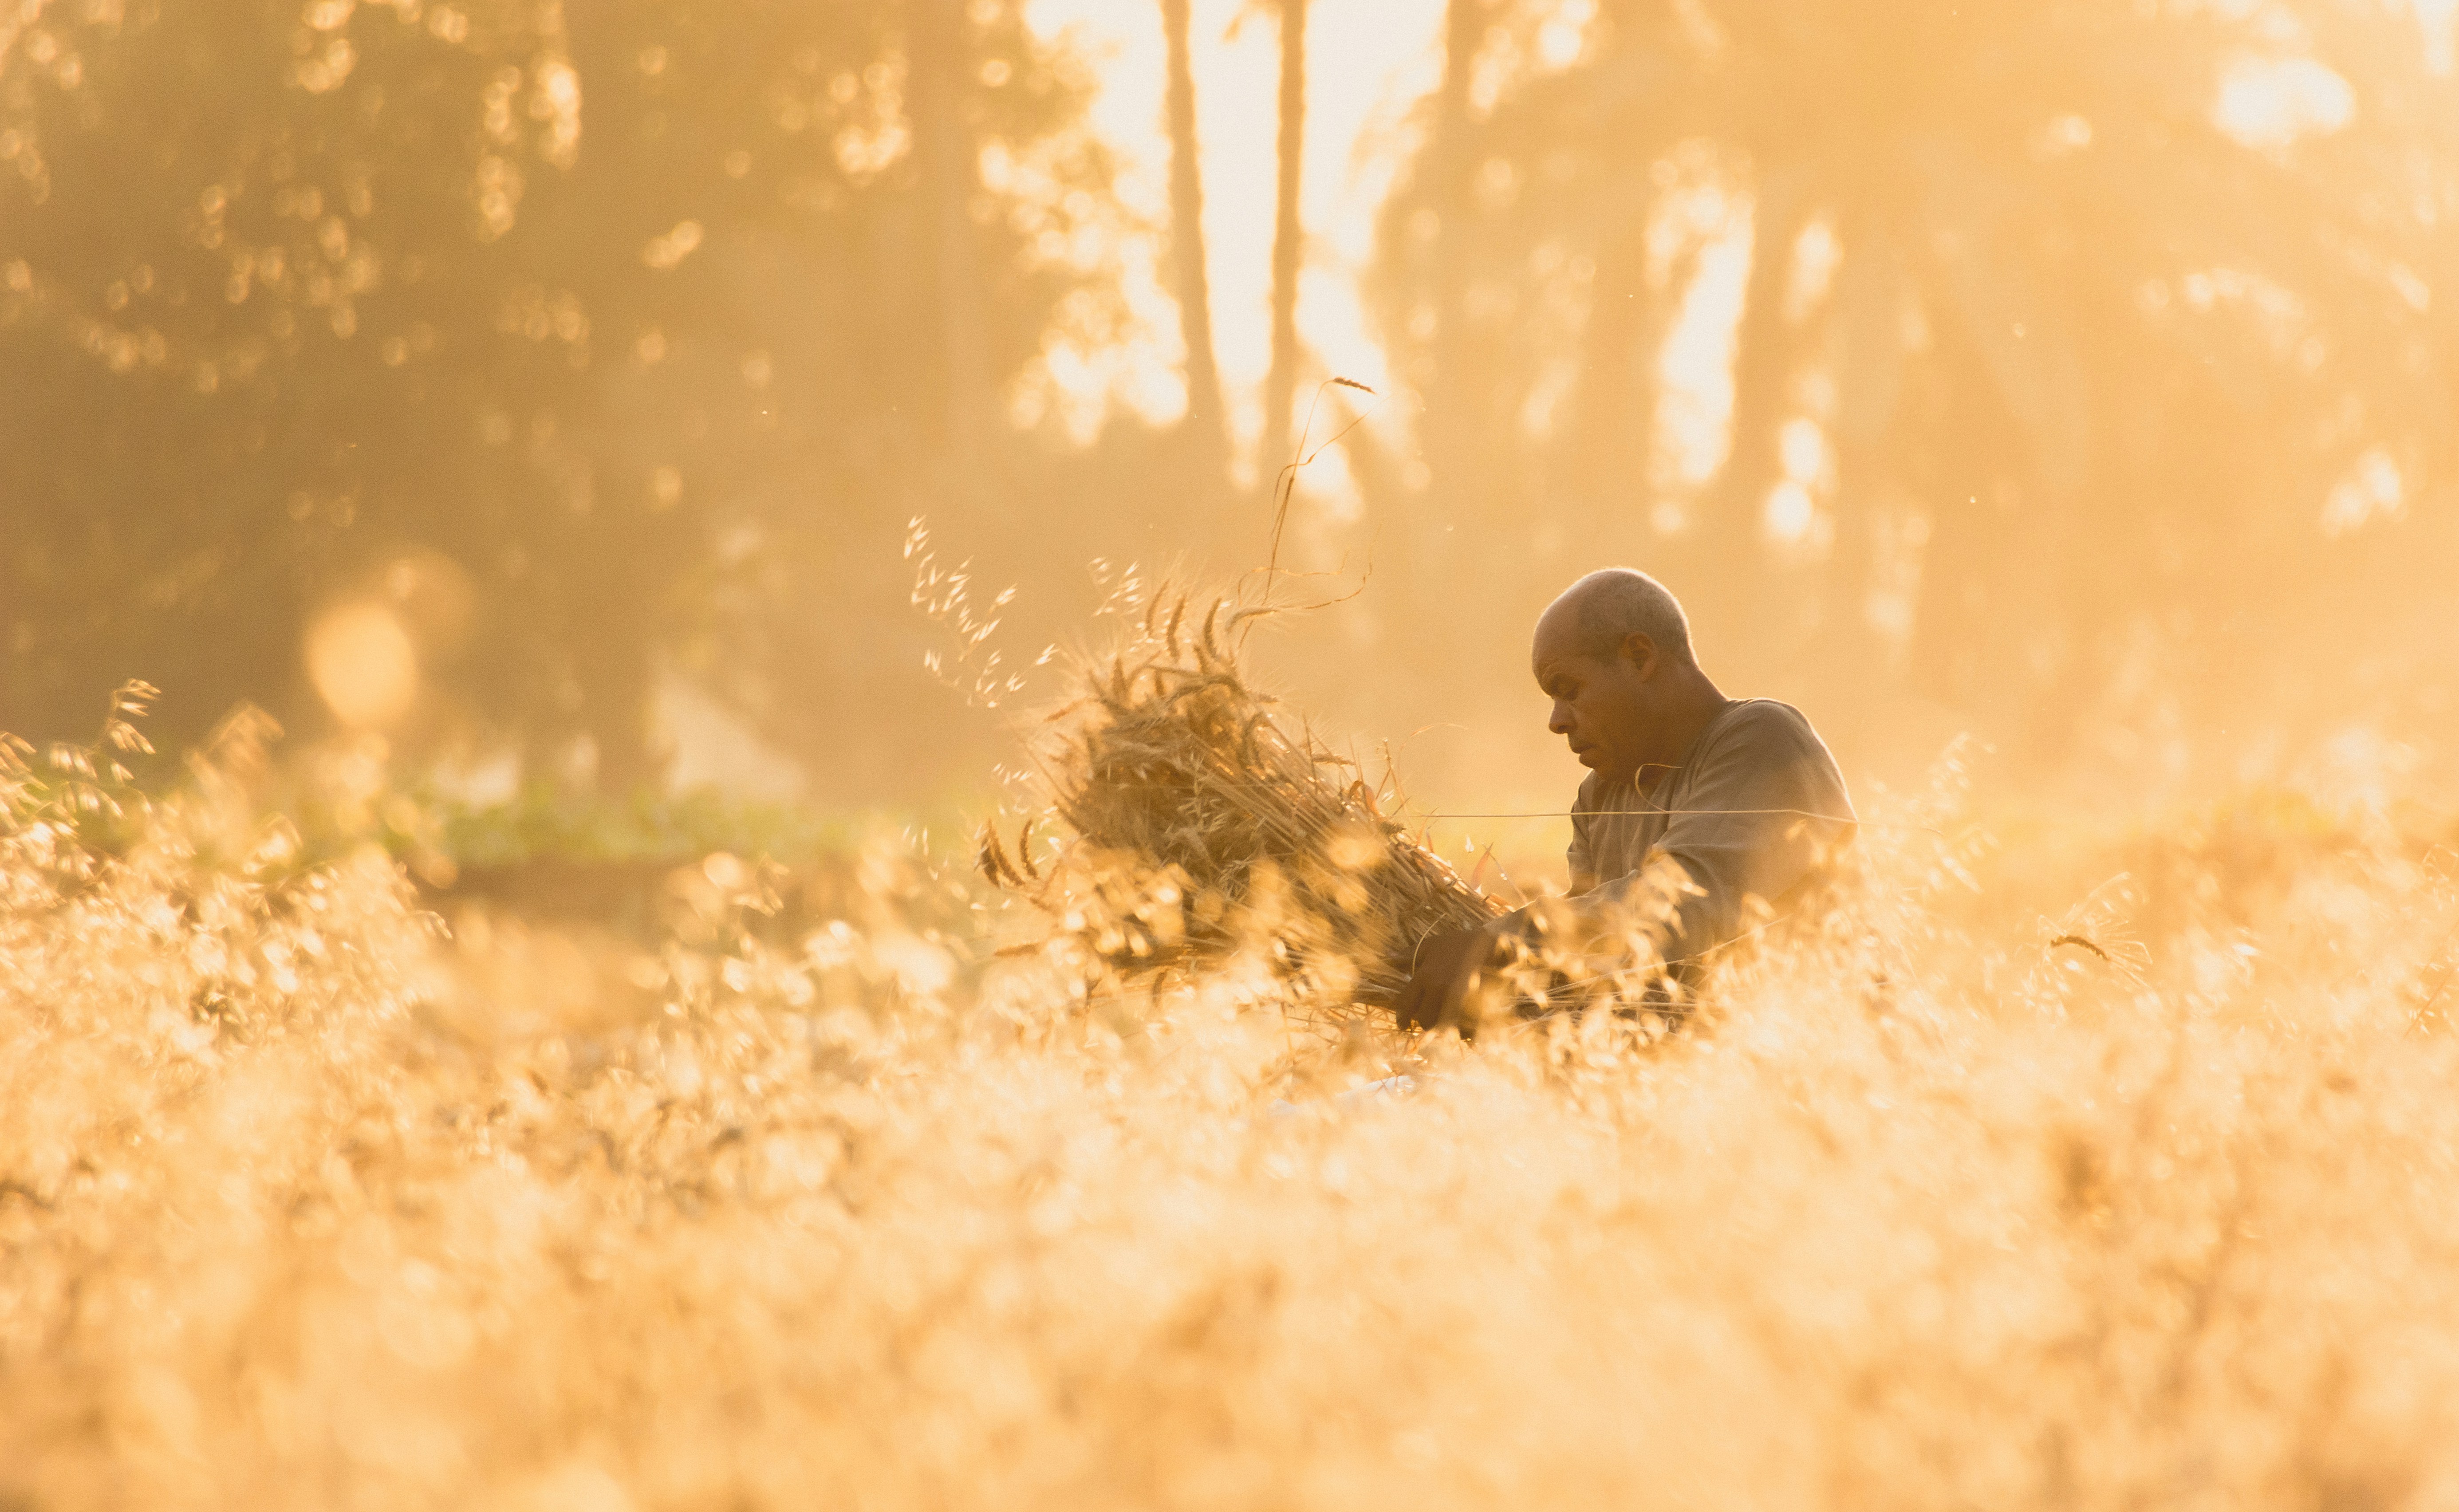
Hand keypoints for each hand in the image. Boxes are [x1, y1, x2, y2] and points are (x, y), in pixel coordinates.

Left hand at [1392, 921, 1506, 1031]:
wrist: (1488, 943)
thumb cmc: (1457, 943)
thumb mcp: (1431, 945)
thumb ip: (1409, 954)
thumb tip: (1388, 957)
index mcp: (1425, 975)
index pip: (1406, 1003)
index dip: (1402, 1018)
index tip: (1403, 1025)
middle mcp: (1438, 988)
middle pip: (1424, 1019)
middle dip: (1424, 1023)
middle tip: (1426, 1021)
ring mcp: (1457, 997)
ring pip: (1442, 1024)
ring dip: (1440, 1026)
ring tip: (1441, 1022)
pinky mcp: (1473, 1002)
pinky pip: (1461, 1025)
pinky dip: (1457, 1029)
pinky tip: (1457, 1026)